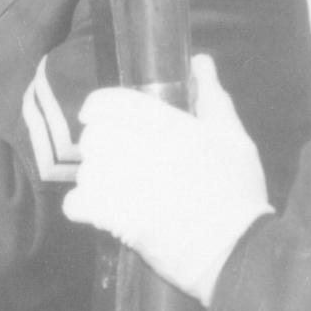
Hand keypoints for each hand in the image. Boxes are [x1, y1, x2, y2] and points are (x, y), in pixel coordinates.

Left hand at [64, 54, 270, 303]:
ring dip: (100, 179)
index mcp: (157, 122)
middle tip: (132, 166)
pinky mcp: (104, 214)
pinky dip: (86, 209)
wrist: (233, 248)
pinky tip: (109, 214)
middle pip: (93, 137)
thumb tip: (200, 62)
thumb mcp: (231, 137)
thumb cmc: (236, 190)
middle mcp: (128, 144)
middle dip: (106, 149)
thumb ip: (210, 97)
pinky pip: (74, 203)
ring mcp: (113, 179)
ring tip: (129, 192)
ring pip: (85, 170)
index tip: (108, 121)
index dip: (101, 110)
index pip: (104, 102)